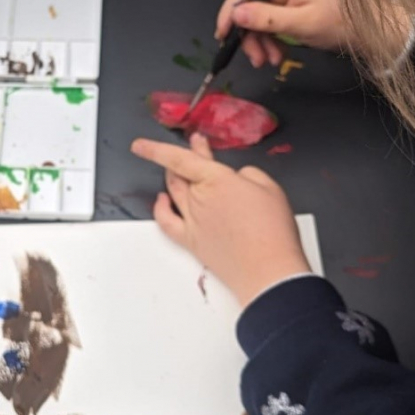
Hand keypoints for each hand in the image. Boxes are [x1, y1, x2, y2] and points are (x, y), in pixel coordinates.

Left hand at [131, 134, 310, 307]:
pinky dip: (160, 209)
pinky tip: (162, 201)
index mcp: (216, 180)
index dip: (158, 148)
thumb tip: (236, 177)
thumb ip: (248, 173)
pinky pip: (167, 222)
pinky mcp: (191, 240)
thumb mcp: (269, 186)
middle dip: (183, 157)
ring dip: (173, 178)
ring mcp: (191, 220)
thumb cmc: (273, 230)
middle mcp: (198, 198)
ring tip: (178, 171)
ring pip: (173, 192)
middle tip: (193, 148)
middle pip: (180, 173)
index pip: (180, 158)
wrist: (268, 270)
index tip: (142, 144)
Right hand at [215, 0, 348, 66]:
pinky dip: (269, 41)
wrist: (371, 32)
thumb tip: (236, 14)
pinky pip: (269, 23)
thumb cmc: (341, 22)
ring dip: (259, 41)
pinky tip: (276, 55)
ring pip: (257, 18)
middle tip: (255, 59)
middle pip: (249, 6)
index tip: (222, 36)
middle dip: (249, 34)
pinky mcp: (289, 7)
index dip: (229, 12)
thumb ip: (267, 18)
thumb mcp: (303, 23)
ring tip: (270, 61)